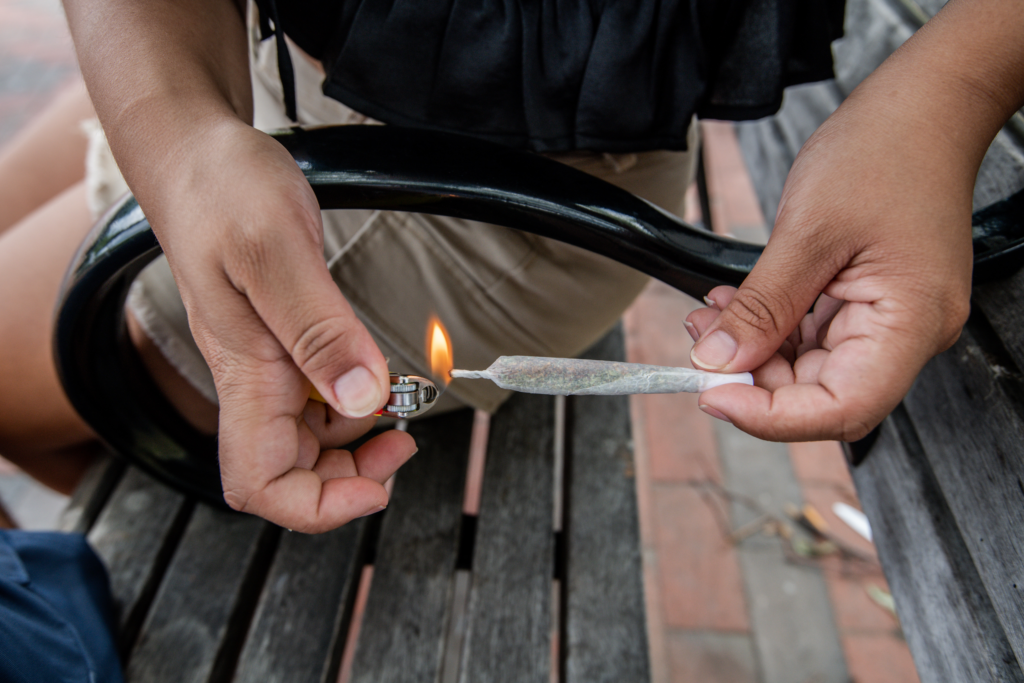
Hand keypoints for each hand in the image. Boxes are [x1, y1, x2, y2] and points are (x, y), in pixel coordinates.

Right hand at [145, 118, 415, 531]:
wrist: (196, 155)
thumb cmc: (221, 192)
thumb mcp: (275, 252)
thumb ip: (320, 330)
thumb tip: (364, 398)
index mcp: (244, 374)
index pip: (260, 484)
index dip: (317, 506)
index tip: (375, 487)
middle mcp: (252, 380)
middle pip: (293, 472)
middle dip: (352, 475)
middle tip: (404, 441)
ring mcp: (265, 364)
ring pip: (310, 437)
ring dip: (358, 435)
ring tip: (397, 400)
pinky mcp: (280, 341)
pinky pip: (317, 394)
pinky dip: (352, 396)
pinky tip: (371, 369)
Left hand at [683, 0, 1023, 442]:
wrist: (923, 107)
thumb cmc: (886, 151)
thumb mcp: (808, 232)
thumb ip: (761, 306)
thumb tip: (719, 361)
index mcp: (910, 322)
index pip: (842, 409)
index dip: (772, 416)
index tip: (713, 395)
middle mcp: (907, 333)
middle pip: (822, 393)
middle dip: (753, 377)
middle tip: (701, 347)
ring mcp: (888, 319)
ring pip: (810, 367)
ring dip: (754, 351)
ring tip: (709, 317)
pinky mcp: (869, 303)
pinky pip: (813, 335)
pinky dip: (769, 327)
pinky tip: (735, 304)